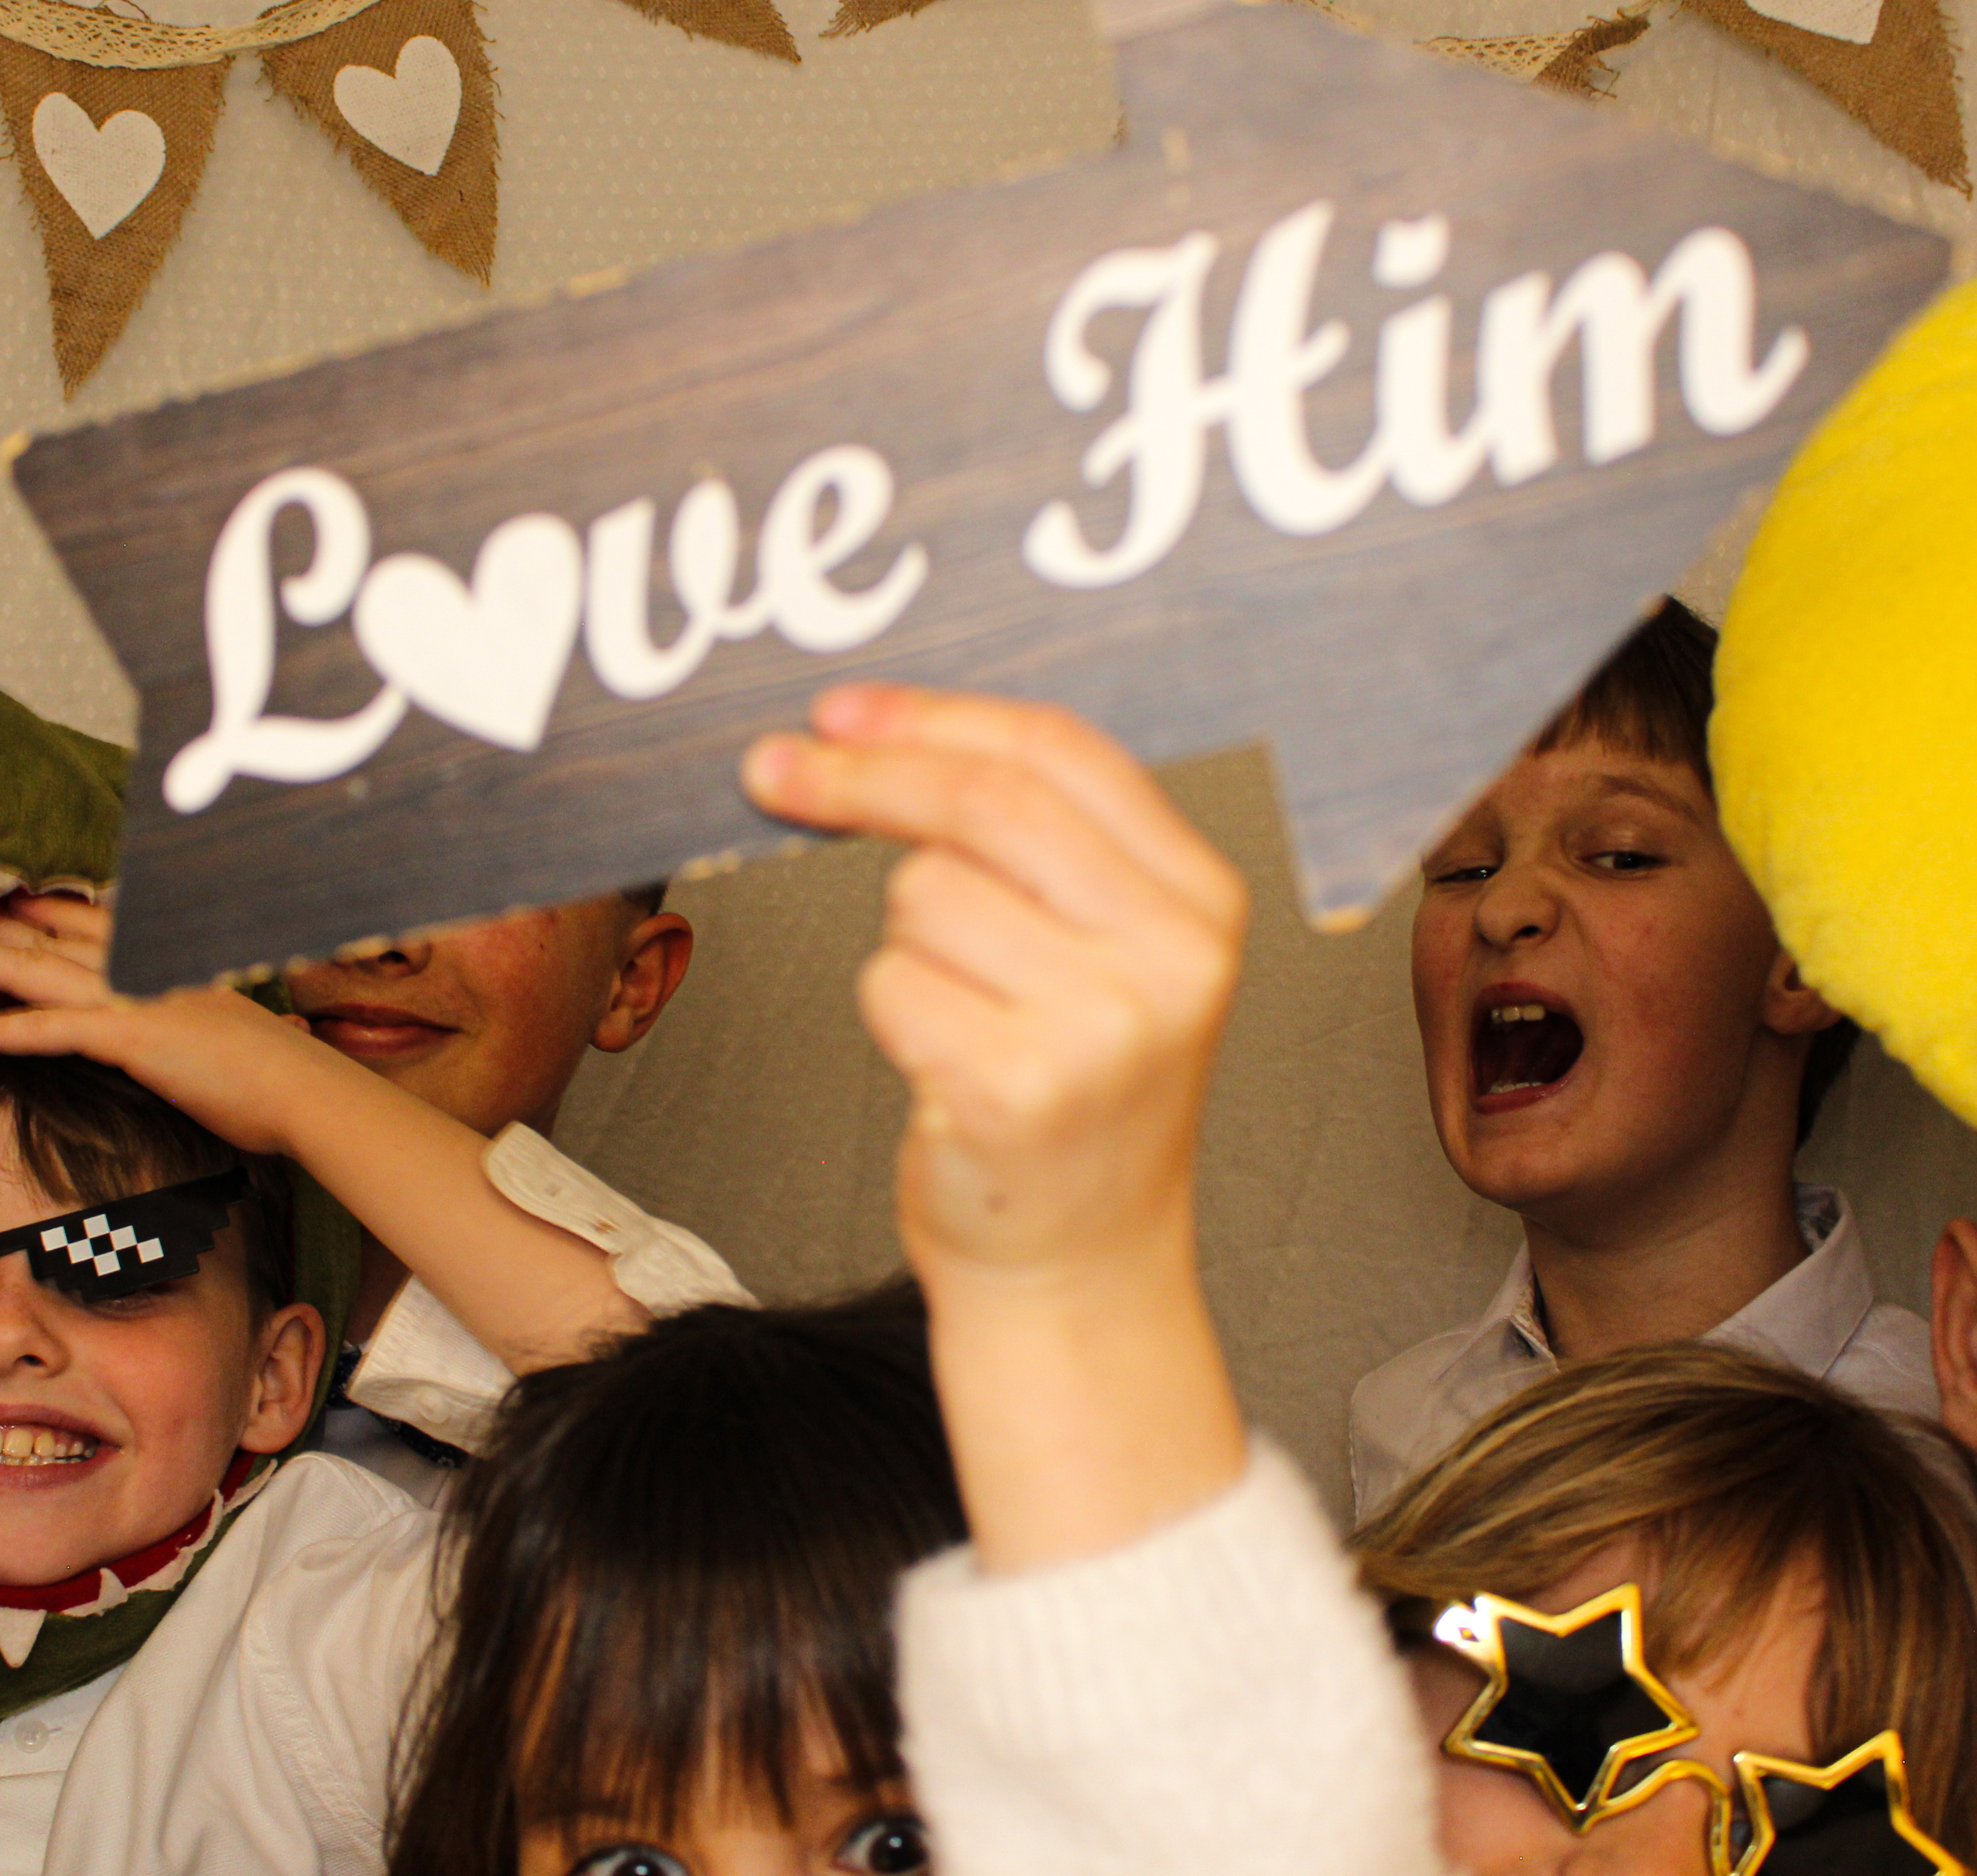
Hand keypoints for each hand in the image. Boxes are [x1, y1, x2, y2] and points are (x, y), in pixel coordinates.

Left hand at [0, 893, 334, 1157]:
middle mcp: (144, 969)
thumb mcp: (230, 1026)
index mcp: (165, 963)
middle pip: (50, 935)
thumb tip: (213, 1023)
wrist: (308, 1091)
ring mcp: (136, 999)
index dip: (43, 907)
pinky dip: (4, 1028)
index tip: (4, 896)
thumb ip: (203, 1014)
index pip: (92, 922)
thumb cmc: (276, 1071)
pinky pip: (53, 1028)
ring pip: (37, 969)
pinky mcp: (131, 1038)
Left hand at [743, 685, 1250, 1569]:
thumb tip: (865, 731)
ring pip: (924, 898)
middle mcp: (1171, 957)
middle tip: (776, 771)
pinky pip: (892, 985)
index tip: (841, 711)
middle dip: (862, 778)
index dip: (935, 716)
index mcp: (1200, 898)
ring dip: (901, 943)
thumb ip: (1031, 838)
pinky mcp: (1021, 1089)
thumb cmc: (1069, 1097)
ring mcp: (1103, 1027)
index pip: (1061, 753)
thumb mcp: (1101, 950)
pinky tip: (944, 1064)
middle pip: (983, 806)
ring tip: (959, 1011)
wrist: (1079, 1266)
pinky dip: (890, 1013)